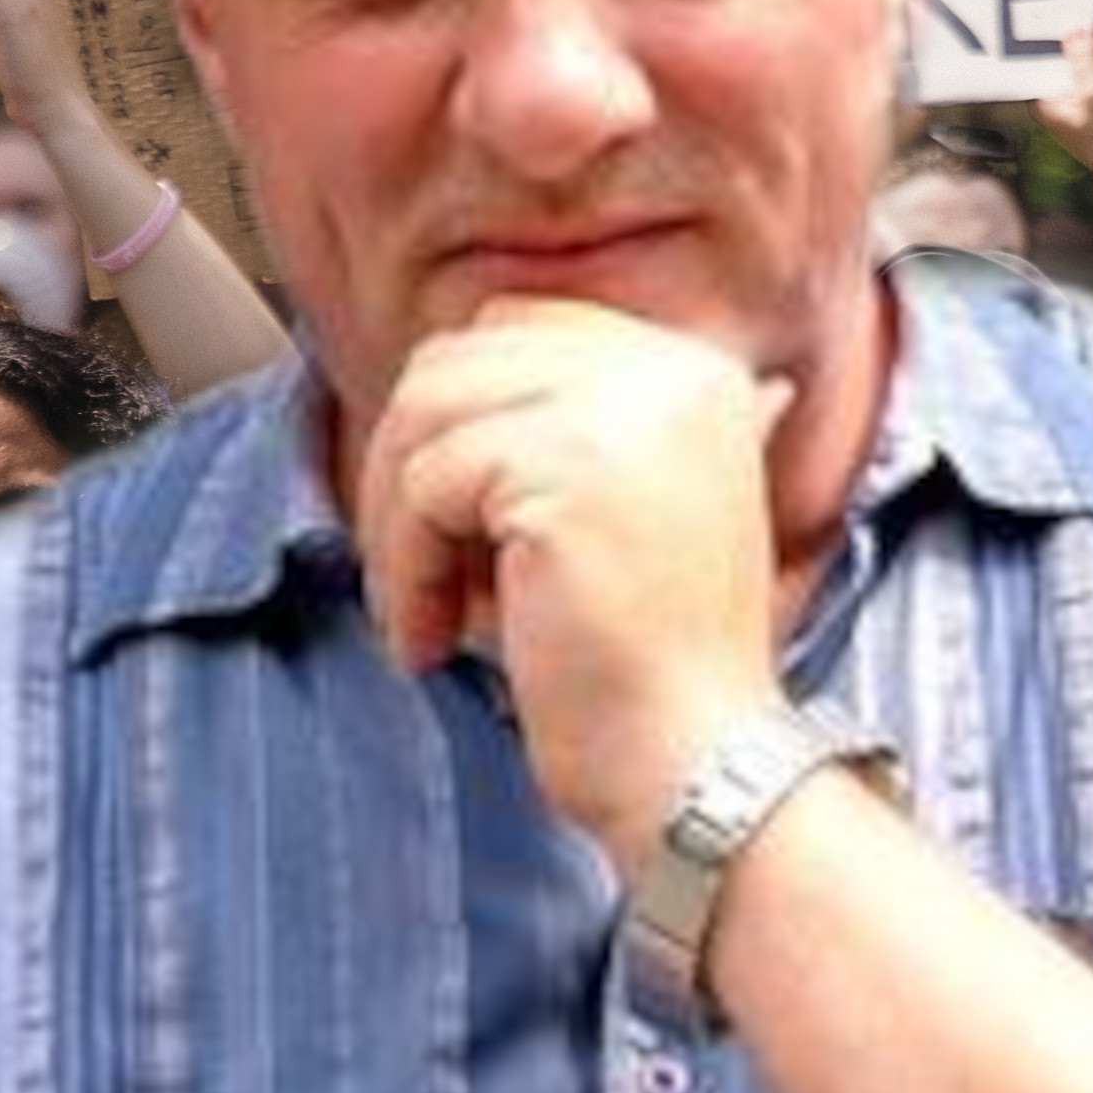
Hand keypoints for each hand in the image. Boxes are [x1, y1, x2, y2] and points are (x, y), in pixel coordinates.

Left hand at [349, 298, 788, 875]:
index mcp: (692, 369)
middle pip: (458, 360)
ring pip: (425, 415)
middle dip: (406, 466)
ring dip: (394, 523)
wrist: (698, 763)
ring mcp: (622, 407)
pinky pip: (423, 485)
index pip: (518, 328)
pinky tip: (435, 640)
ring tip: (420, 613)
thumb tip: (435, 387)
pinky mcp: (567, 466)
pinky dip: (406, 570)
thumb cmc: (647, 665)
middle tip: (411, 572)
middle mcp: (668, 367)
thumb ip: (563, 433)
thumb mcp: (618, 513)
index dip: (455, 422)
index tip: (448, 524)